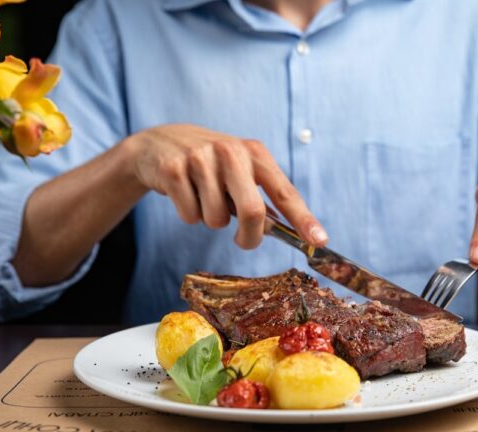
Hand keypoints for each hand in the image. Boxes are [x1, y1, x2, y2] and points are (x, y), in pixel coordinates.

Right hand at [127, 124, 327, 248]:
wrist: (158, 144)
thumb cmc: (210, 165)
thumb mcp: (240, 171)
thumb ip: (260, 198)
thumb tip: (278, 231)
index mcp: (254, 152)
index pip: (285, 192)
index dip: (303, 219)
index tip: (319, 240)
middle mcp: (230, 151)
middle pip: (253, 212)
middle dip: (250, 237)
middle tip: (243, 241)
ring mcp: (200, 158)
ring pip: (217, 220)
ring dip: (212, 221)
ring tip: (204, 199)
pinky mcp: (173, 169)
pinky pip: (190, 215)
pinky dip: (189, 215)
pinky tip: (185, 194)